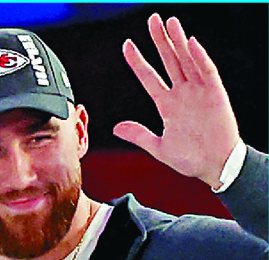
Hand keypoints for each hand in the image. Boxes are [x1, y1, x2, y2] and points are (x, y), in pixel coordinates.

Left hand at [112, 14, 239, 188]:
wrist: (216, 167)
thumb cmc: (190, 159)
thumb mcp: (158, 147)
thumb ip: (138, 135)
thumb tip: (115, 128)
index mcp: (167, 105)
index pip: (149, 77)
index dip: (138, 61)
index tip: (127, 45)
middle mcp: (182, 94)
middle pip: (169, 61)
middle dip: (160, 40)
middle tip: (151, 19)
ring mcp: (199, 92)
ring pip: (187, 61)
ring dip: (178, 41)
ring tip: (169, 22)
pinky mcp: (216, 95)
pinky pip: (207, 72)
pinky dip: (199, 58)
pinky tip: (190, 43)